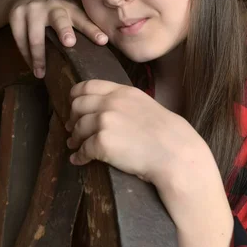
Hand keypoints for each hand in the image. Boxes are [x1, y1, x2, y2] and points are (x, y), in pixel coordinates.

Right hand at [7, 0, 107, 77]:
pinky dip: (26, 55)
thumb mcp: (67, 9)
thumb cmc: (53, 6)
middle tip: (69, 42)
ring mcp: (32, 10)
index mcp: (68, 7)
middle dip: (64, 30)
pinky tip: (31, 66)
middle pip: (58, 19)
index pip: (83, 19)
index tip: (103, 41)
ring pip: (35, 37)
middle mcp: (51, 6)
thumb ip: (81, 23)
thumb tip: (103, 43)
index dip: (92, 30)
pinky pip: (20, 40)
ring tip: (41, 74)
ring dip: (38, 57)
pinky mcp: (16, 17)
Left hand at [66, 80, 208, 191]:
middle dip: (72, 117)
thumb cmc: (165, 133)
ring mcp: (105, 122)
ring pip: (78, 128)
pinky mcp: (102, 143)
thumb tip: (105, 110)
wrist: (174, 152)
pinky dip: (79, 156)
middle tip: (72, 128)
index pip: (88, 86)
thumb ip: (123, 102)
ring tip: (75, 146)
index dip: (75, 95)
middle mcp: (110, 103)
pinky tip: (78, 160)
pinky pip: (83, 150)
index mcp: (122, 92)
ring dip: (74, 138)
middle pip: (78, 106)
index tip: (73, 103)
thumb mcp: (144, 105)